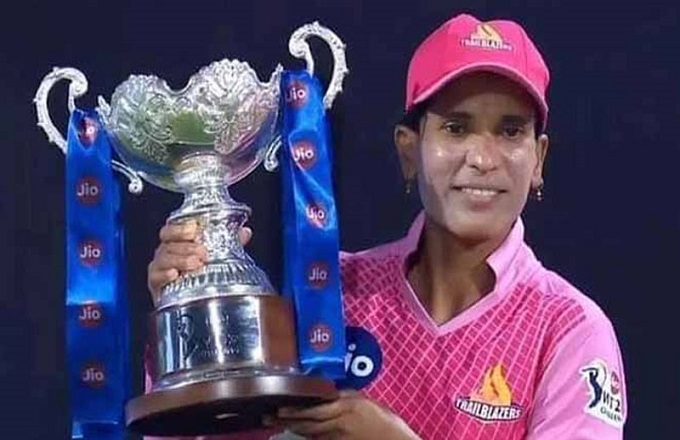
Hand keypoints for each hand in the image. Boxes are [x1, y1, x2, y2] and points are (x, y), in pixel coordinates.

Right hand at [146, 220, 251, 303]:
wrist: (187, 305)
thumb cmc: (198, 276)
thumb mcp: (216, 257)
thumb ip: (229, 243)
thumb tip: (245, 232)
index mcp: (176, 242)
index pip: (172, 229)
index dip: (181, 228)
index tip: (194, 229)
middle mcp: (165, 252)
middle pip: (169, 243)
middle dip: (187, 247)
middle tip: (203, 253)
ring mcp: (159, 268)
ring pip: (164, 258)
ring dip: (180, 260)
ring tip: (196, 264)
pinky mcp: (155, 284)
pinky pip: (156, 276)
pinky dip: (165, 275)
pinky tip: (175, 275)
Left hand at [265, 390, 420, 439]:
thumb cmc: (387, 423)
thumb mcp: (367, 403)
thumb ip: (347, 398)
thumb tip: (329, 394)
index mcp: (347, 409)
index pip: (315, 411)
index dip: (296, 411)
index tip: (279, 408)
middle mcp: (340, 425)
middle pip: (307, 425)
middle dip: (287, 421)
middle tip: (267, 418)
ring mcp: (339, 439)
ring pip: (310, 435)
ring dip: (292, 429)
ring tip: (275, 424)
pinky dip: (307, 438)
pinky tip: (297, 434)